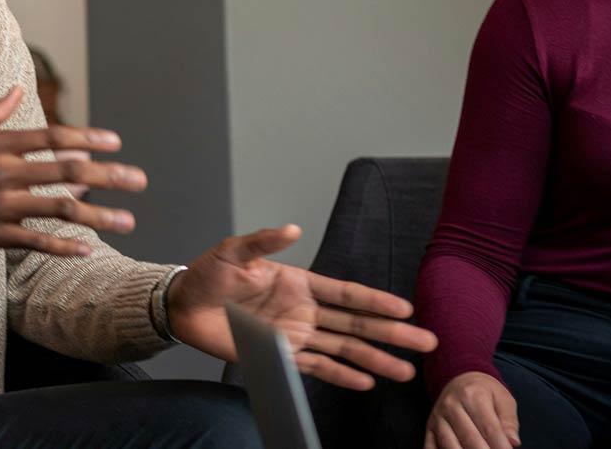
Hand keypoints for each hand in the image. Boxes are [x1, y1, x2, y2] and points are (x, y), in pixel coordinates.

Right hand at [0, 86, 146, 257]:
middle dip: (109, 175)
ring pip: (59, 208)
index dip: (87, 137)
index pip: (51, 137)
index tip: (116, 141)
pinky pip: (35, 241)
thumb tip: (19, 88)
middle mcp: (0, 173)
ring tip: (127, 220)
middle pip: (66, 172)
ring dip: (98, 214)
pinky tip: (87, 249)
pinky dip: (63, 246)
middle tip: (140, 179)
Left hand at [167, 224, 438, 390]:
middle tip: (426, 342)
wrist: (183, 305)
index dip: (375, 300)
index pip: (345, 293)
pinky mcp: (279, 355)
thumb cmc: (208, 275)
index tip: (406, 308)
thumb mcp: (233, 252)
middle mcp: (303, 310)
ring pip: (344, 348)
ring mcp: (294, 334)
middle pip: (356, 324)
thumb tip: (293, 228)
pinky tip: (365, 383)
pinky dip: (340, 375)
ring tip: (406, 371)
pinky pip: (315, 367)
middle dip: (391, 334)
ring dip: (374, 360)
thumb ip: (264, 242)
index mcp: (298, 283)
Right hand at [424, 372, 518, 448]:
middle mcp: (451, 406)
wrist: (459, 378)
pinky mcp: (429, 427)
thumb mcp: (503, 399)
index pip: (489, 428)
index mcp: (473, 396)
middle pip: (470, 439)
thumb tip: (513, 443)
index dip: (501, 447)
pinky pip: (430, 445)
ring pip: (449, 444)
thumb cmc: (485, 392)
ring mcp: (438, 417)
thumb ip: (510, 421)